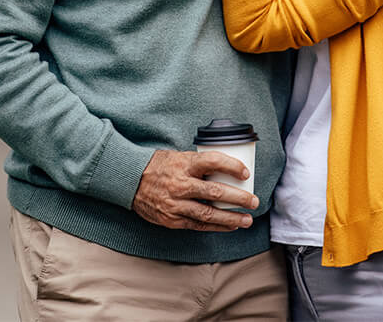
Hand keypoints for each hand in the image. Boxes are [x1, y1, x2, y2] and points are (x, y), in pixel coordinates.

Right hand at [130, 149, 256, 230]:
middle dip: (239, 198)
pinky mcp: (172, 219)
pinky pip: (198, 224)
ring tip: (247, 219)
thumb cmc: (157, 166)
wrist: (129, 180)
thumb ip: (198, 164)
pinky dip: (216, 226)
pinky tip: (229, 226)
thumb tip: (226, 171)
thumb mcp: (177, 157)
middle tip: (254, 201)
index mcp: (183, 164)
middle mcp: (180, 184)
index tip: (245, 173)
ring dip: (231, 218)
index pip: (212, 162)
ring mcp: (175, 204)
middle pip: (215, 192)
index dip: (231, 166)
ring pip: (209, 213)